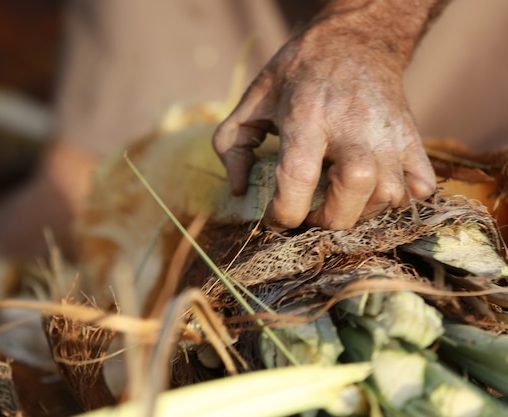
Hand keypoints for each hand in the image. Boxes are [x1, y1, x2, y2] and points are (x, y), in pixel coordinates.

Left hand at [213, 15, 435, 229]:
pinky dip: (400, 200)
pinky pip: (420, 186)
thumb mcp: (254, 99)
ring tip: (339, 200)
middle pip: (353, 190)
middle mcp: (352, 126)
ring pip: (389, 195)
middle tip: (309, 213)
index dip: (284, 211)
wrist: (354, 39)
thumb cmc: (299, 72)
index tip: (274, 219)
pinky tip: (374, 191)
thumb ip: (233, 145)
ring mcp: (387, 133)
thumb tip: (240, 190)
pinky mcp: (412, 138)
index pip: (298, 176)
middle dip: (326, 219)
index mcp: (307, 115)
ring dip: (361, 212)